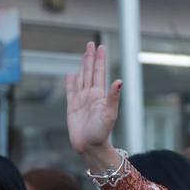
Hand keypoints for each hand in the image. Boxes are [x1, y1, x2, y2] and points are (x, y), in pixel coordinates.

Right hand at [65, 42, 121, 156]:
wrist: (90, 146)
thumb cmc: (101, 132)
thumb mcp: (109, 113)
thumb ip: (113, 96)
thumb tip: (119, 80)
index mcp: (100, 95)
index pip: (100, 72)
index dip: (100, 59)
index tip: (100, 46)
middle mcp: (91, 95)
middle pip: (90, 72)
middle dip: (90, 58)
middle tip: (91, 43)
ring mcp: (82, 100)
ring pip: (81, 78)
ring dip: (82, 66)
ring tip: (84, 55)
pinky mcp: (72, 107)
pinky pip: (71, 91)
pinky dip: (70, 82)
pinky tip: (71, 74)